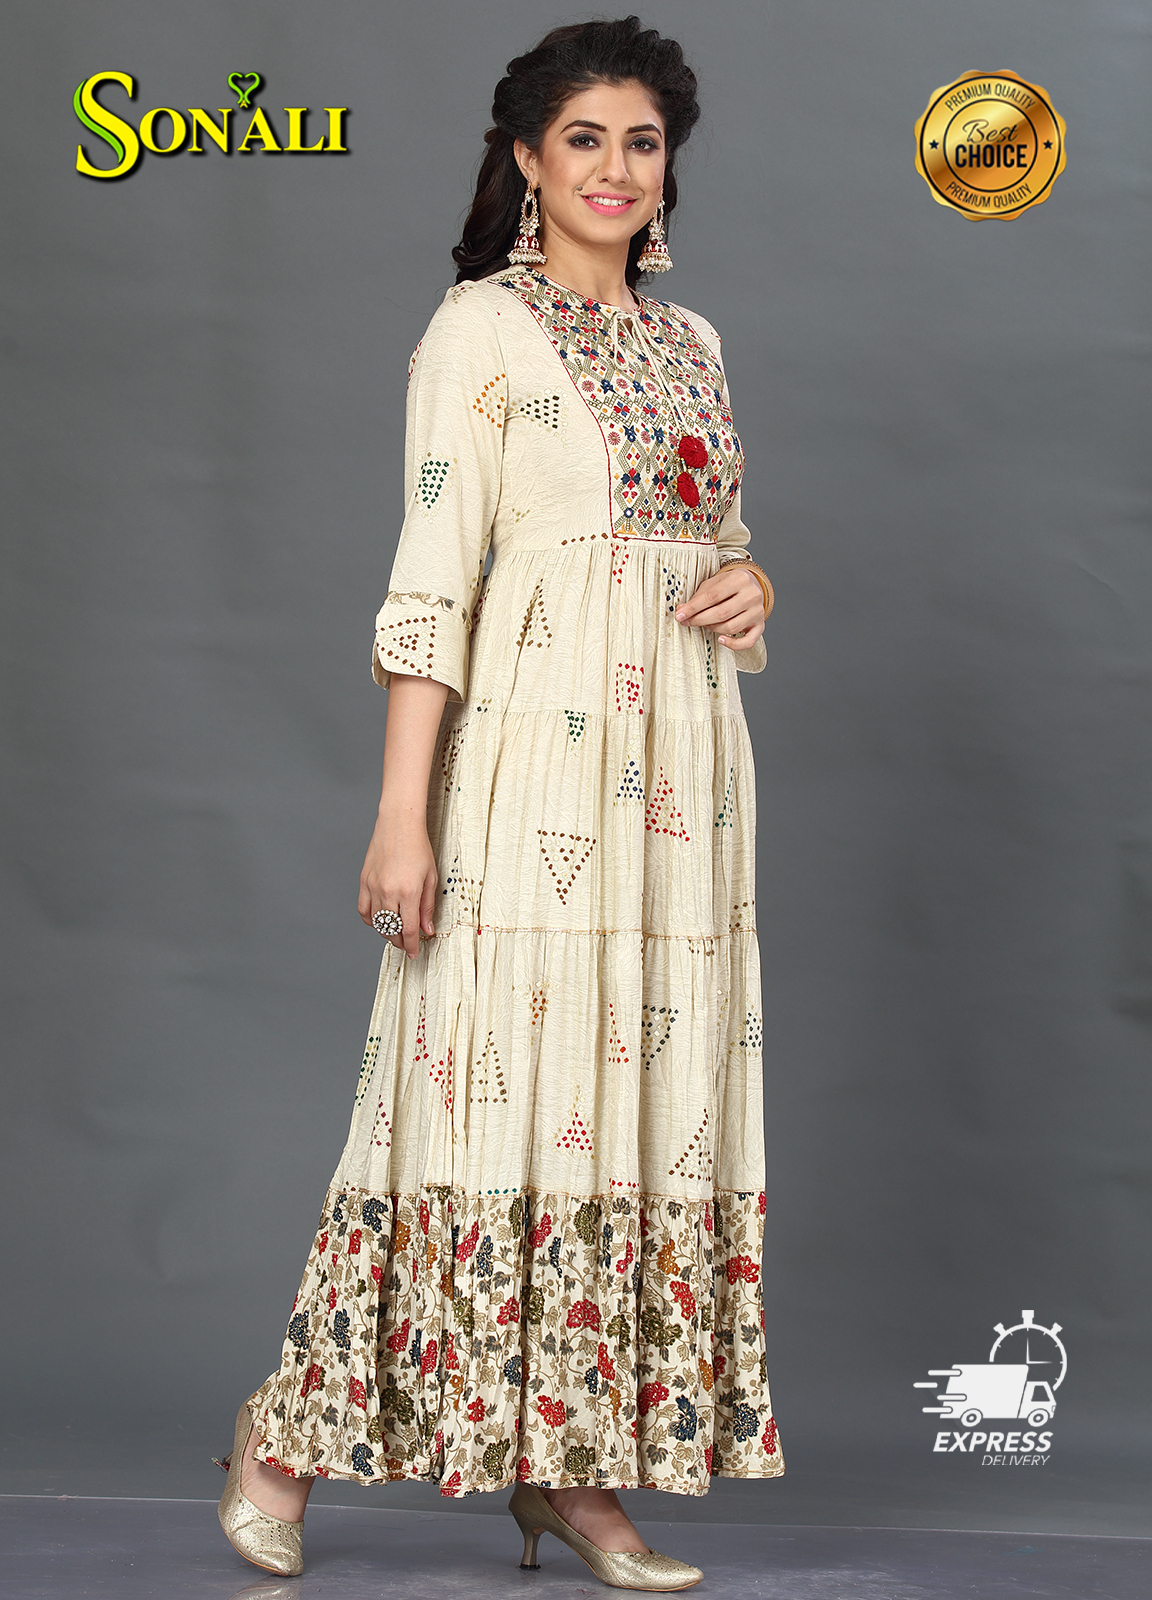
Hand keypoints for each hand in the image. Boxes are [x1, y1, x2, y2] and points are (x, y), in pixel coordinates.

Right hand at [358, 811, 437, 958]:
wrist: (398, 825)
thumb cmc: (418, 847)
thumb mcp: (431, 878)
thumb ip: (427, 906)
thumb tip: (427, 929)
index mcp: (408, 892)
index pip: (409, 930)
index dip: (412, 945)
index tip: (414, 953)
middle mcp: (388, 892)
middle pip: (392, 930)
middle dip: (401, 942)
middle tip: (408, 944)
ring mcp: (373, 887)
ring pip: (377, 923)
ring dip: (387, 933)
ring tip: (396, 934)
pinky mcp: (364, 881)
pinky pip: (364, 910)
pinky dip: (371, 920)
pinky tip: (380, 921)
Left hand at [674, 565, 765, 651]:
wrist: (751, 586)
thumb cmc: (730, 585)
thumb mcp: (714, 583)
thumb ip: (699, 596)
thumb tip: (682, 611)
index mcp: (740, 579)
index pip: (712, 596)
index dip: (694, 607)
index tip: (680, 615)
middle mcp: (752, 595)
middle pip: (722, 613)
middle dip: (700, 620)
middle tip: (687, 622)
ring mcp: (758, 611)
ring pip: (731, 627)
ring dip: (713, 628)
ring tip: (705, 624)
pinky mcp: (760, 625)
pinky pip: (748, 641)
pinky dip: (733, 645)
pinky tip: (721, 640)